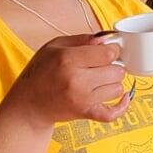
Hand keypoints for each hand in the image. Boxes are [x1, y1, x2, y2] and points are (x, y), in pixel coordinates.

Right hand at [4, 35, 130, 125]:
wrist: (28, 104)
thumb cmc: (41, 72)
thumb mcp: (54, 47)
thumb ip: (82, 39)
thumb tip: (106, 39)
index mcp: (68, 59)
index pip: (108, 53)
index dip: (112, 50)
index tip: (107, 51)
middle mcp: (76, 80)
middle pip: (117, 71)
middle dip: (113, 66)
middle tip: (101, 67)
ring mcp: (82, 99)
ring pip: (117, 88)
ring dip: (112, 83)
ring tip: (99, 80)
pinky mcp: (85, 113)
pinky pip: (113, 113)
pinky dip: (122, 106)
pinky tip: (123, 97)